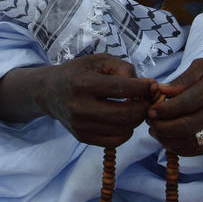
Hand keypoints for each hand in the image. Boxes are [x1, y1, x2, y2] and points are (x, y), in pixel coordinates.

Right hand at [41, 54, 157, 148]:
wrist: (49, 92)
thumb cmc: (79, 73)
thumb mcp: (99, 61)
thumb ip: (124, 68)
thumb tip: (146, 87)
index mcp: (83, 83)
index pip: (122, 88)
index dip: (143, 88)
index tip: (152, 86)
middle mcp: (80, 107)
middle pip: (126, 114)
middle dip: (144, 107)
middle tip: (148, 100)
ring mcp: (80, 125)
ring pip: (124, 129)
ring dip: (136, 120)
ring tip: (134, 107)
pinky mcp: (82, 137)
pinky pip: (115, 141)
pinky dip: (126, 130)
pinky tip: (123, 119)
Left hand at [146, 55, 202, 156]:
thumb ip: (183, 80)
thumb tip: (160, 92)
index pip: (186, 104)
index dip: (165, 110)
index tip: (150, 110)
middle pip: (188, 126)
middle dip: (163, 127)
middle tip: (149, 121)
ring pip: (193, 141)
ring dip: (169, 140)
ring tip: (156, 131)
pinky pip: (202, 149)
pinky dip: (182, 149)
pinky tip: (169, 141)